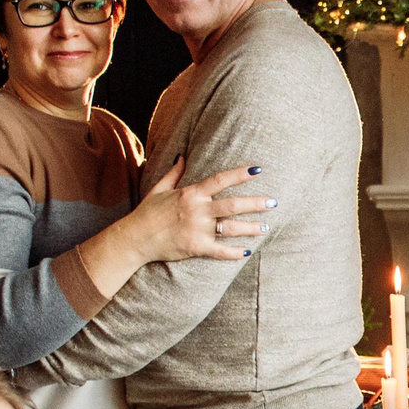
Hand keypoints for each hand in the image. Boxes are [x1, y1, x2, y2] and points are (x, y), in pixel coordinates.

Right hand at [124, 159, 267, 262]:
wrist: (135, 238)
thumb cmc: (147, 212)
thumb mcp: (159, 189)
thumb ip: (174, 173)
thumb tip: (182, 156)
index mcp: (190, 194)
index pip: (220, 180)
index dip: (240, 175)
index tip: (258, 170)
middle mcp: (197, 210)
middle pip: (233, 204)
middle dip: (255, 203)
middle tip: (273, 203)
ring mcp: (198, 229)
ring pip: (231, 228)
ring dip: (251, 228)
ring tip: (266, 227)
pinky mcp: (196, 247)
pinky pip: (220, 251)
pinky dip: (235, 252)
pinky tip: (248, 252)